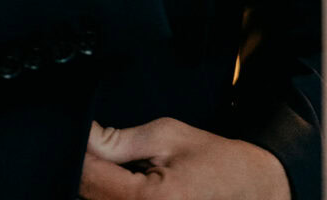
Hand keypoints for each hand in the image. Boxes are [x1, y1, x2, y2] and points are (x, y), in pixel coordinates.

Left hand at [79, 119, 291, 199]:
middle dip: (88, 171)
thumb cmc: (211, 159)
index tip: (79, 134)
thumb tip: (82, 135)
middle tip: (100, 147)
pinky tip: (125, 184)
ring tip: (122, 167)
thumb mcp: (167, 135)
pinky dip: (112, 196)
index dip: (78, 152)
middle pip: (87, 197)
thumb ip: (119, 140)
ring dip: (98, 187)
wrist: (247, 189)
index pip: (89, 178)